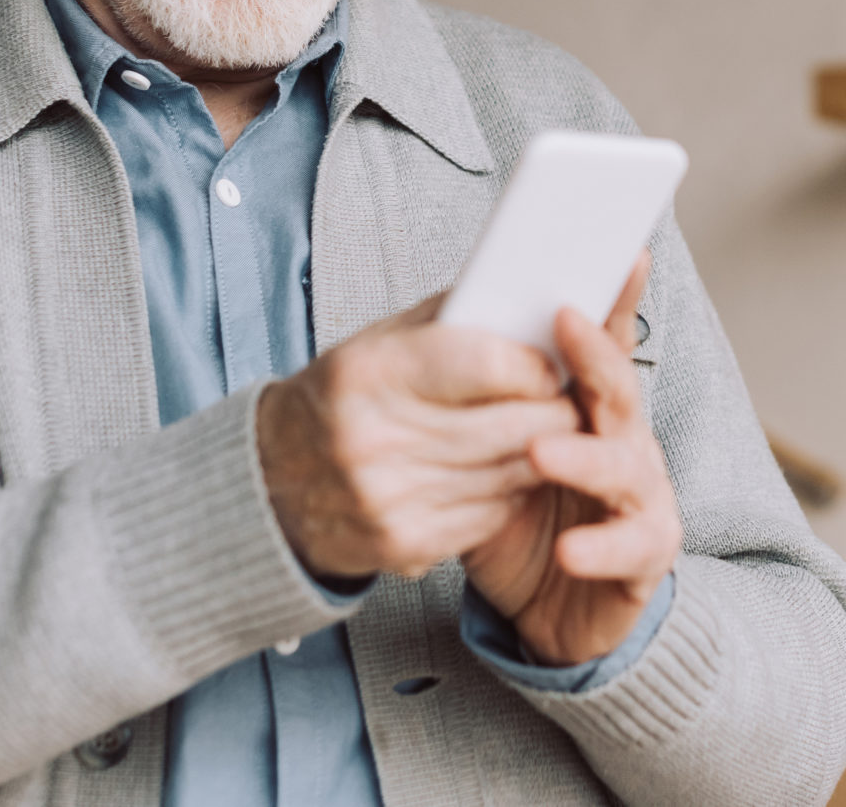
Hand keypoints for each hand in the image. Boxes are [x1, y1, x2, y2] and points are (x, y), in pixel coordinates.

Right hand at [257, 297, 580, 581]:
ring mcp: (388, 498)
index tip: (553, 363)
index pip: (484, 364)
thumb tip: (529, 301)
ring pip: (511, 472)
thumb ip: (452, 320)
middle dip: (555, 410)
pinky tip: (507, 471)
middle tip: (569, 398)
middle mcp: (374, 438)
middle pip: (509, 424)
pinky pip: (492, 514)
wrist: (275, 480)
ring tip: (549, 432)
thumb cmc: (342, 399)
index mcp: (369, 373)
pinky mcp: (404, 544)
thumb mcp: (380, 341)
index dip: (533, 365)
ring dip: (544, 453)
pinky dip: (512, 492)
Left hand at [461, 254, 683, 665]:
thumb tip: (453, 322)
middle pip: (619, 390)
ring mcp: (641, 498)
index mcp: (588, 409)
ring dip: (586, 457)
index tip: (620, 251)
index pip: (602, 344)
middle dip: (595, 356)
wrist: (549, 613)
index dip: (614, 298)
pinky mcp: (644, 557)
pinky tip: (569, 548)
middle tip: (565, 324)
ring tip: (540, 452)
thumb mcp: (489, 454)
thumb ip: (485, 398)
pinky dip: (602, 546)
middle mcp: (625, 443)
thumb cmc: (519, 518)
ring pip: (628, 467)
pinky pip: (631, 548)